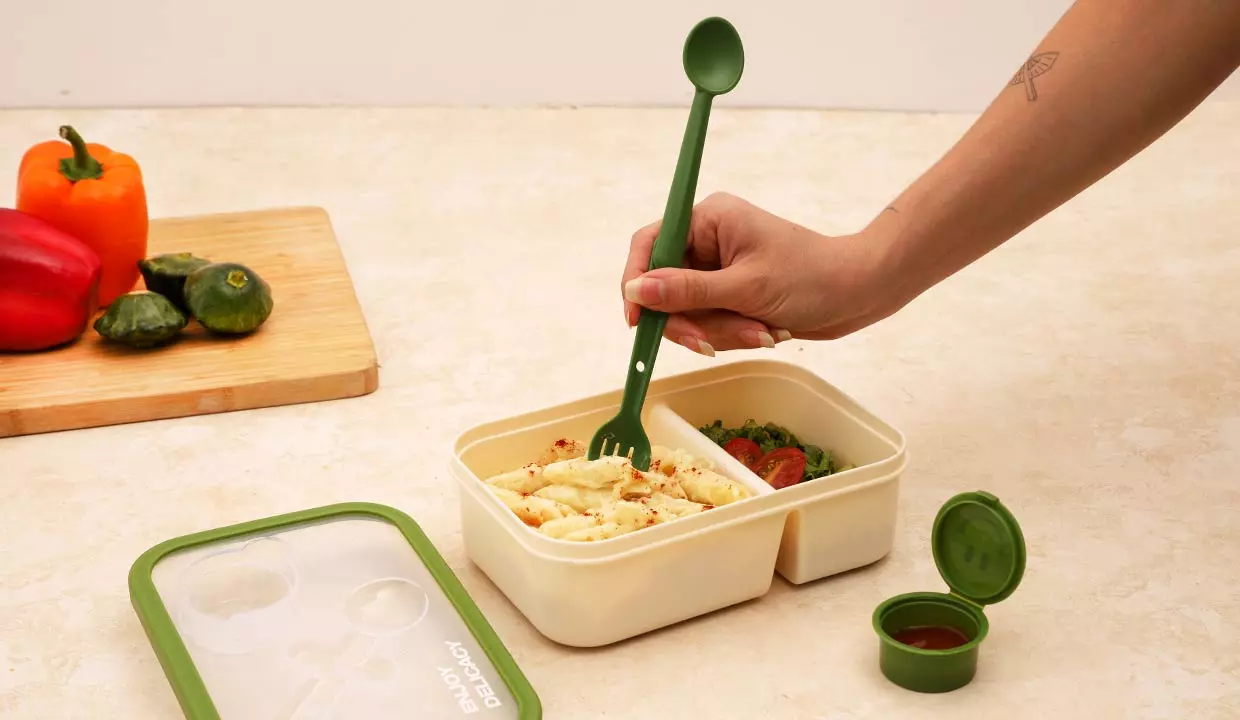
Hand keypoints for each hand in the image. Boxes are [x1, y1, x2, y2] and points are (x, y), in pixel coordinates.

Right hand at [620, 192, 903, 354]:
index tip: (637, 319)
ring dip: (719, 331)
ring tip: (760, 331)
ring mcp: (718, 270)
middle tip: (710, 343)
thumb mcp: (745, 287)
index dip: (637, 282)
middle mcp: (707, 241)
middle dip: (691, 320)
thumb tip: (635, 290)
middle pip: (665, 288)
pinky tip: (764, 331)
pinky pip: (709, 322)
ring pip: (688, 312)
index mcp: (708, 220)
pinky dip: (732, 333)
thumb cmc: (811, 277)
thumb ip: (686, 291)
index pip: (649, 244)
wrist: (859, 293)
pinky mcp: (729, 294)